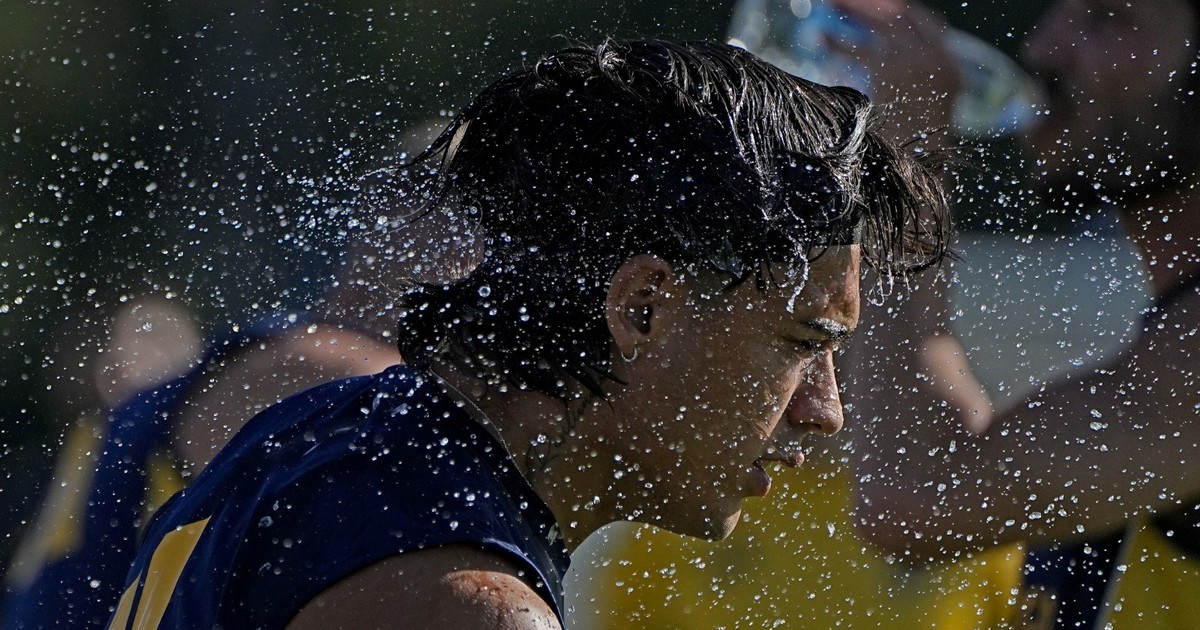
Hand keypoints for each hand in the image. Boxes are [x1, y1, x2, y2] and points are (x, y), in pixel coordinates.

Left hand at [827, 0, 962, 143]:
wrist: (917, 166)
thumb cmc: (916, 144)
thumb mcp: (926, 104)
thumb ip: (914, 75)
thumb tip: (883, 51)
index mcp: (950, 63)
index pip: (928, 22)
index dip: (900, 10)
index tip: (879, 4)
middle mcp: (935, 57)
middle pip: (899, 16)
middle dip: (870, 5)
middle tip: (843, 0)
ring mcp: (913, 61)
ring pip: (878, 24)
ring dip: (852, 10)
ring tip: (828, 4)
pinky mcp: (888, 71)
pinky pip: (858, 49)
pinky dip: (837, 42)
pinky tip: (821, 38)